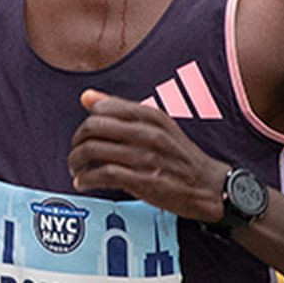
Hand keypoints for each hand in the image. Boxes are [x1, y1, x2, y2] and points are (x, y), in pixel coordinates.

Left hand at [68, 89, 230, 222]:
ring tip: (77, 170)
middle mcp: (146, 133)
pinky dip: (87, 179)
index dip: (87, 121)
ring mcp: (144, 157)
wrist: (208, 186)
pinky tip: (84, 182)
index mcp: (150, 115)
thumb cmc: (180, 155)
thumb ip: (121, 110)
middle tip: (76, 153)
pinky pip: (103, 174)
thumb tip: (86, 97)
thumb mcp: (157, 124)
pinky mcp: (142, 181)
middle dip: (77, 142)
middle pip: (94, 128)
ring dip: (77, 162)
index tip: (85, 135)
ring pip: (94, 151)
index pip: (103, 108)